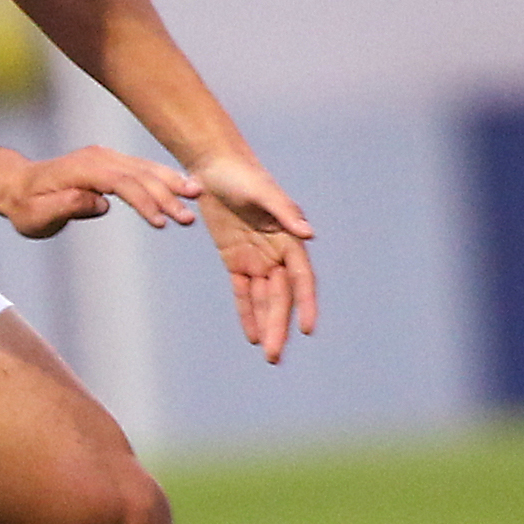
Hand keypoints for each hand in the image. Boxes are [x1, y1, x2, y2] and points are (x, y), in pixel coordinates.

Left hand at [1, 146, 201, 239]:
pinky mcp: (111, 163)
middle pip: (138, 175)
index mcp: (80, 170)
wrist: (17, 186)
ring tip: (197, 197)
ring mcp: (105, 157)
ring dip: (171, 184)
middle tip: (188, 219)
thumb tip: (99, 202)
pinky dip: (164, 177)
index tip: (161, 222)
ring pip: (145, 169)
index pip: (120, 183)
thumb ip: (65, 207)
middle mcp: (96, 158)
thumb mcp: (37, 215)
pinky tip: (184, 186)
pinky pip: (142, 169)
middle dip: (165, 196)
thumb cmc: (26, 206)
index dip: (143, 201)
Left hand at [189, 149, 316, 363]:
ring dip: (267, 325)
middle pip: (281, 297)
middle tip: (275, 356)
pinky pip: (243, 292)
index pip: (302, 279)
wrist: (214, 168)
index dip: (306, 304)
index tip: (307, 329)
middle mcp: (277, 253)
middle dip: (279, 326)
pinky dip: (247, 313)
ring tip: (269, 354)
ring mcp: (257, 259)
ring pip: (264, 299)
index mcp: (290, 239)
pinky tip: (253, 335)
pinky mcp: (236, 260)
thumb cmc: (243, 176)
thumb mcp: (262, 192)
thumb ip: (284, 212)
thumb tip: (308, 234)